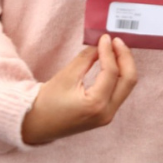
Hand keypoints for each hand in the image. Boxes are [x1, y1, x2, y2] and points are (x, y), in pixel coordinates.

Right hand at [21, 34, 137, 144]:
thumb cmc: (45, 102)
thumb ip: (87, 58)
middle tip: (116, 41)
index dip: (110, 51)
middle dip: (125, 57)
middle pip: (129, 80)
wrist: (34, 125)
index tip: (105, 37)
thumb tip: (102, 44)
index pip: (112, 72)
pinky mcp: (105, 115)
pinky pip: (119, 92)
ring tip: (115, 49)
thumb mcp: (66, 76)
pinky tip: (113, 62)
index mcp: (96, 105)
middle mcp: (106, 113)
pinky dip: (119, 76)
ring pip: (126, 86)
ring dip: (124, 66)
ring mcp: (108, 116)